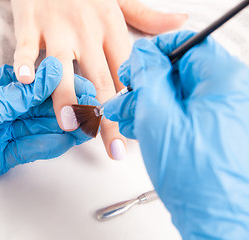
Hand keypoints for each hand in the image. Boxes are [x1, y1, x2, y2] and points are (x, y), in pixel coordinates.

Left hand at [0, 57, 98, 214]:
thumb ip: (24, 93)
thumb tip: (52, 71)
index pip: (39, 84)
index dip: (64, 86)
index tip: (86, 89)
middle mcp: (6, 108)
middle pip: (43, 108)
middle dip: (68, 109)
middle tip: (91, 112)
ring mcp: (7, 131)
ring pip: (42, 128)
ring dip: (63, 129)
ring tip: (85, 128)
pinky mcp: (7, 153)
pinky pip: (33, 147)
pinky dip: (49, 145)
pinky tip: (66, 141)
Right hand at [11, 0, 186, 159]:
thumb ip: (147, 15)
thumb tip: (180, 22)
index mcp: (111, 28)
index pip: (126, 72)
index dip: (133, 103)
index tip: (138, 130)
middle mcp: (88, 32)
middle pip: (101, 80)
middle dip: (107, 117)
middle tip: (114, 148)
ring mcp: (58, 28)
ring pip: (64, 67)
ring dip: (67, 96)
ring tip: (71, 124)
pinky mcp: (31, 22)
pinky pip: (27, 44)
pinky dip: (25, 61)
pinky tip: (25, 80)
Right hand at [104, 31, 248, 237]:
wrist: (216, 221)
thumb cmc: (197, 179)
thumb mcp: (158, 117)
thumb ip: (147, 77)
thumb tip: (143, 55)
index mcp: (226, 82)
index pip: (187, 45)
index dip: (155, 52)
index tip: (135, 63)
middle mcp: (233, 95)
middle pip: (182, 71)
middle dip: (147, 84)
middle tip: (126, 98)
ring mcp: (226, 114)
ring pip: (181, 93)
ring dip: (151, 103)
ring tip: (130, 117)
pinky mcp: (217, 130)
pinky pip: (186, 112)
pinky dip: (163, 117)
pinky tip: (145, 127)